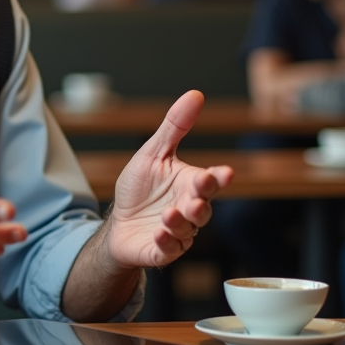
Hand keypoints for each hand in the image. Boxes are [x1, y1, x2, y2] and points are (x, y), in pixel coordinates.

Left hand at [108, 91, 232, 267]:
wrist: (119, 222)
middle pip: (203, 207)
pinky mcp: (163, 250)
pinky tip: (159, 234)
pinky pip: (169, 249)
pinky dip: (166, 242)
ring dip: (180, 221)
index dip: (218, 178)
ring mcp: (178, 231)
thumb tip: (195, 94)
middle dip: (201, 202)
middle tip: (196, 197)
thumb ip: (175, 127)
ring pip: (187, 229)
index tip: (225, 173)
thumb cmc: (140, 188)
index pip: (211, 181)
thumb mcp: (154, 153)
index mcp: (191, 185)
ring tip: (171, 214)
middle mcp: (189, 209)